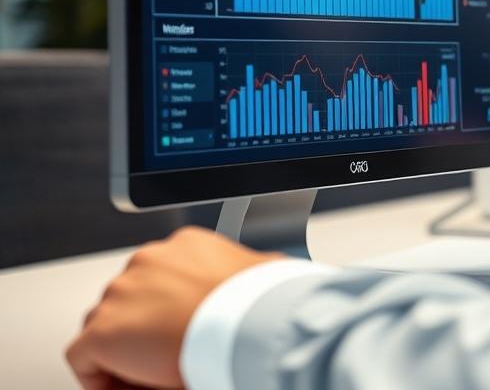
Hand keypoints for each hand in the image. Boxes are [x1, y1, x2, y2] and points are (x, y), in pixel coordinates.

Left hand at [66, 226, 278, 389]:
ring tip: (152, 378)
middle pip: (130, 302)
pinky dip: (99, 377)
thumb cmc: (258, 301)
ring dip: (123, 354)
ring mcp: (119, 294)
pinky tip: (128, 388)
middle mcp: (148, 261)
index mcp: (185, 245)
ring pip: (105, 327)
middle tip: (167, 362)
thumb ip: (256, 269)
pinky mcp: (101, 330)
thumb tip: (273, 269)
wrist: (244, 322)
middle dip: (144, 333)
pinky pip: (84, 358)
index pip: (160, 278)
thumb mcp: (266, 270)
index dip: (166, 314)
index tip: (180, 337)